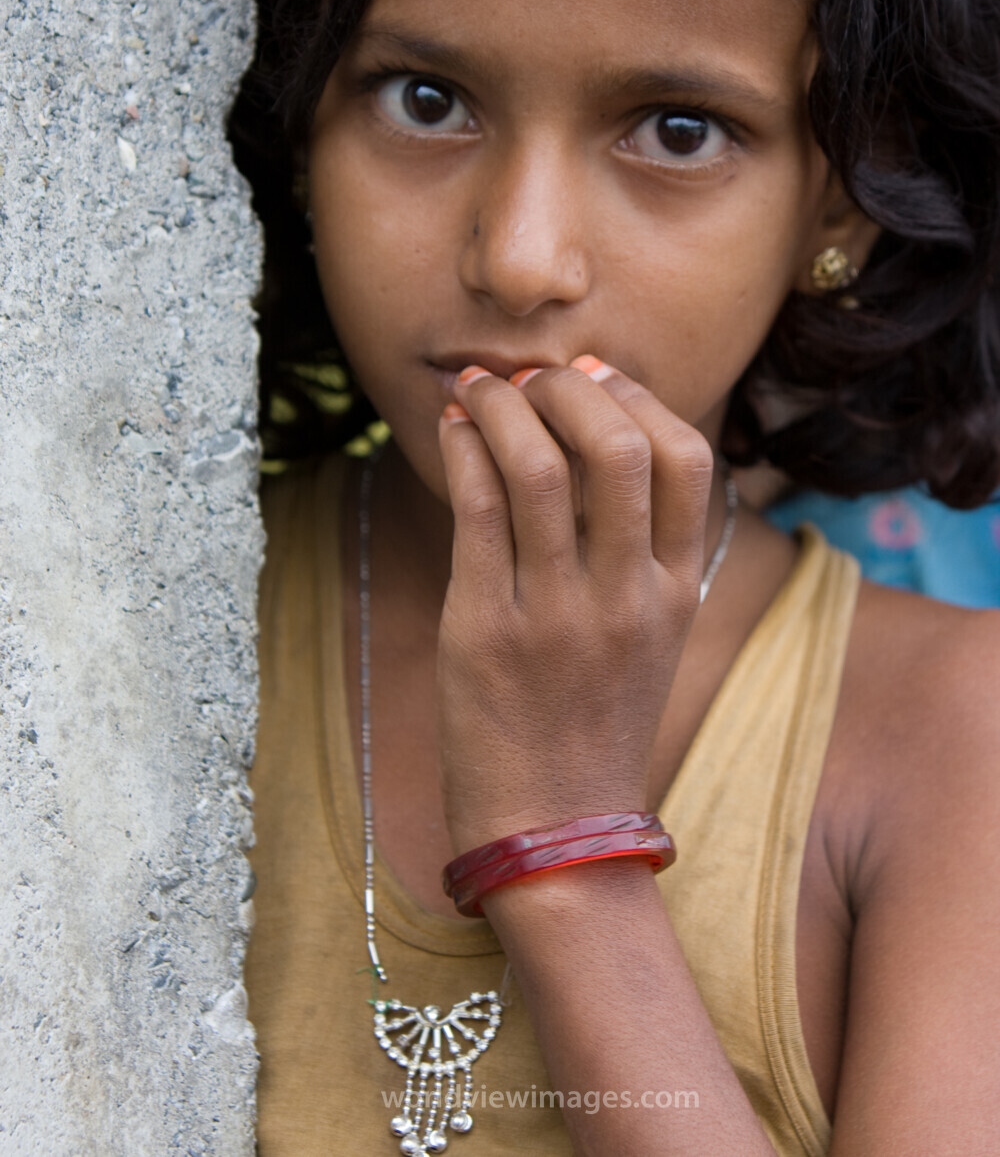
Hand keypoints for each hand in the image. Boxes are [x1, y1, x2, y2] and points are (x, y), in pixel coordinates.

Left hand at [436, 357, 714, 854]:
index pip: (686, 458)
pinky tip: (453, 429)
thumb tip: (596, 438)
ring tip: (480, 386)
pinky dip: (463, 450)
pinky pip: (476, 512)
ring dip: (503, 405)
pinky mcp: (486, 632)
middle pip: (616, 447)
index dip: (637, 395)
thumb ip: (643, 550)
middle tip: (531, 374)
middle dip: (568, 386)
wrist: (555, 830)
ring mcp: (558, 616)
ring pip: (538, 468)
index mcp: (678, 592)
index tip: (594, 372)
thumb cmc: (594, 722)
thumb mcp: (650, 637)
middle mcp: (627, 597)